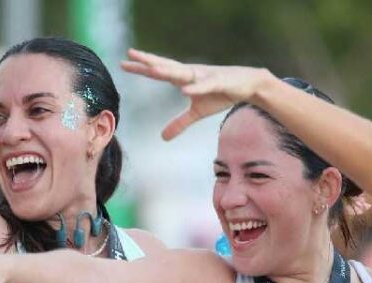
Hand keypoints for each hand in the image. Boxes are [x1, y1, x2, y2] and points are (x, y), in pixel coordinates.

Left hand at [121, 48, 272, 140]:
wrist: (247, 85)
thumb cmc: (220, 94)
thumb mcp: (197, 112)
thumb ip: (179, 123)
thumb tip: (162, 138)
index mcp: (184, 78)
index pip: (159, 72)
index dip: (142, 68)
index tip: (124, 64)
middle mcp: (191, 73)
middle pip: (166, 67)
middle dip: (148, 61)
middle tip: (129, 55)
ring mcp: (204, 76)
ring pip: (182, 73)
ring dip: (167, 70)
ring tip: (151, 68)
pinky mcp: (219, 82)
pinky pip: (205, 85)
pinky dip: (195, 87)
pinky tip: (184, 89)